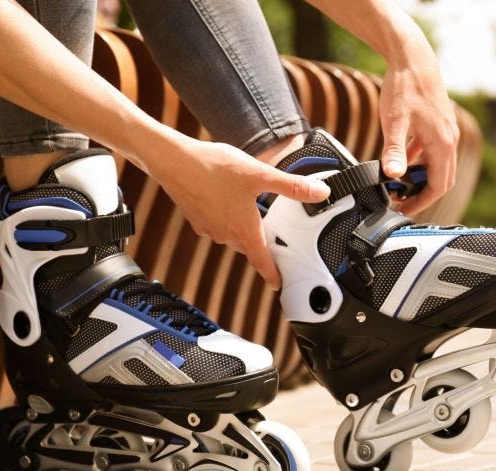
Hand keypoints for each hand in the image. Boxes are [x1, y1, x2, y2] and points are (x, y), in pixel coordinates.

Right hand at [151, 139, 329, 289]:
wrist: (173, 161)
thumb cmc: (214, 168)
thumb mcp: (260, 174)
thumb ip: (292, 186)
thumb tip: (321, 193)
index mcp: (244, 230)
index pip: (262, 262)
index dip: (272, 275)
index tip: (278, 284)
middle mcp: (225, 235)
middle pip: (249, 246)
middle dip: (260, 244)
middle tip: (273, 237)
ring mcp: (208, 228)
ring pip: (232, 235)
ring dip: (243, 228)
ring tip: (251, 210)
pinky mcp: (196, 218)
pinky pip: (217, 224)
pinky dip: (225, 218)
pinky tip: (226, 199)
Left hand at [379, 38, 458, 215]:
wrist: (412, 57)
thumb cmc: (404, 87)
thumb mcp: (394, 121)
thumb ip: (394, 150)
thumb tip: (392, 175)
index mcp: (442, 143)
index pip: (440, 185)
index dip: (422, 201)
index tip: (403, 208)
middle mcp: (449, 139)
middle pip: (442, 179)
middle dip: (422, 193)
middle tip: (399, 200)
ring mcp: (445, 131)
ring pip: (437, 166)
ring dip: (419, 177)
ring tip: (395, 183)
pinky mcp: (438, 124)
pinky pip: (431, 152)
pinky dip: (418, 161)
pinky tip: (399, 161)